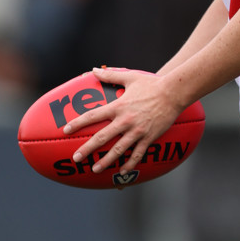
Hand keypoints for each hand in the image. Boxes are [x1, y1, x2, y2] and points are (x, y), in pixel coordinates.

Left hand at [63, 67, 182, 175]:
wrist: (173, 92)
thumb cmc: (151, 83)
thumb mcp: (130, 77)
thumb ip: (110, 75)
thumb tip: (94, 69)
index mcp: (119, 106)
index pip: (94, 116)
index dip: (78, 123)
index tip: (66, 130)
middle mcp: (125, 120)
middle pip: (102, 137)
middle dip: (87, 149)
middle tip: (76, 158)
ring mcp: (137, 131)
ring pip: (118, 150)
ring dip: (106, 161)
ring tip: (95, 169)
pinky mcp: (149, 137)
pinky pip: (137, 154)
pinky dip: (130, 164)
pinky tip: (122, 171)